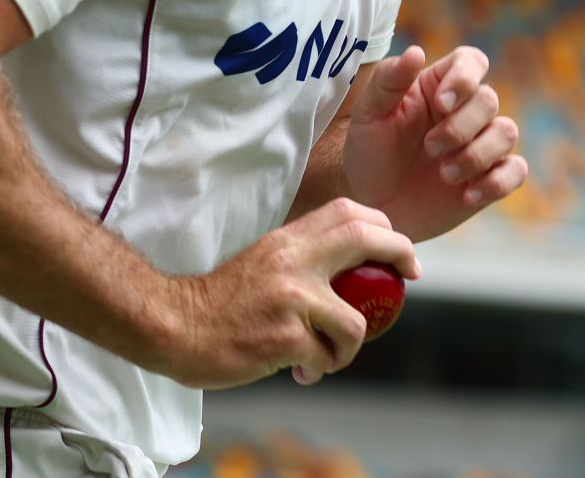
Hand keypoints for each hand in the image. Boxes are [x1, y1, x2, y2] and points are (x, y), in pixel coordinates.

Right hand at [157, 198, 419, 389]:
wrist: (174, 325)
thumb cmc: (219, 301)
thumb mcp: (263, 261)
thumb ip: (300, 259)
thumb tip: (347, 270)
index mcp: (287, 240)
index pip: (347, 212)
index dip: (383, 226)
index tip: (399, 250)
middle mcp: (293, 261)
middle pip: (365, 238)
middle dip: (400, 253)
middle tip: (410, 276)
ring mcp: (291, 299)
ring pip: (356, 322)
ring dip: (352, 347)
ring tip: (331, 357)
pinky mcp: (285, 338)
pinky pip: (325, 359)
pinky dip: (321, 369)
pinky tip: (302, 373)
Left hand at [343, 45, 527, 241]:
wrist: (374, 202)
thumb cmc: (370, 152)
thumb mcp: (369, 114)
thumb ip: (389, 81)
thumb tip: (417, 52)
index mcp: (440, 86)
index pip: (471, 62)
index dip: (464, 78)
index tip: (441, 103)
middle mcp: (466, 110)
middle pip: (489, 100)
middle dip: (460, 127)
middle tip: (430, 148)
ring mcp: (482, 143)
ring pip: (507, 132)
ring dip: (477, 155)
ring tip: (445, 175)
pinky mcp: (491, 177)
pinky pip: (516, 171)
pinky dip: (497, 182)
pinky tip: (467, 195)